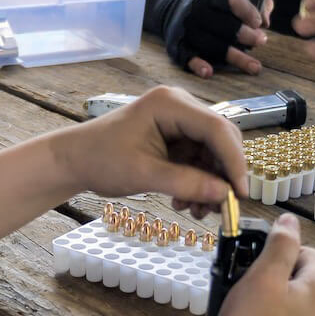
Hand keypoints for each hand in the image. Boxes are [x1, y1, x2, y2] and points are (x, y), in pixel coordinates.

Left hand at [53, 86, 246, 218]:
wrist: (74, 160)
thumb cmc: (100, 159)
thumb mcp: (144, 175)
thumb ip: (187, 183)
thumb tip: (224, 195)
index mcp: (171, 104)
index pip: (217, 129)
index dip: (233, 162)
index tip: (240, 193)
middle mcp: (180, 107)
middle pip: (220, 140)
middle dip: (223, 175)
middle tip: (222, 208)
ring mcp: (178, 122)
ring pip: (212, 154)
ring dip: (210, 184)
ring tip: (198, 211)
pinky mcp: (175, 138)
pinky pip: (199, 161)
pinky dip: (198, 183)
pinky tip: (187, 202)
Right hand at [187, 0, 274, 78]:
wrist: (175, 6)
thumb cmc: (215, 4)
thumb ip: (256, 1)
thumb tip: (265, 21)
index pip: (230, 0)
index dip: (246, 11)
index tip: (258, 22)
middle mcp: (198, 10)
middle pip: (223, 25)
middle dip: (244, 34)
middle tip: (261, 40)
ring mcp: (188, 29)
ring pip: (212, 45)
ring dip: (234, 56)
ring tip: (255, 66)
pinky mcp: (180, 46)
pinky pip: (188, 56)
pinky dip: (198, 65)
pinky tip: (208, 72)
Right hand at [212, 214, 314, 315]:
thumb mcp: (262, 279)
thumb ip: (280, 244)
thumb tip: (291, 219)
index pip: (302, 251)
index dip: (272, 253)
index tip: (247, 266)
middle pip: (295, 278)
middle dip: (266, 279)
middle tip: (238, 291)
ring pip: (288, 304)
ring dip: (263, 303)